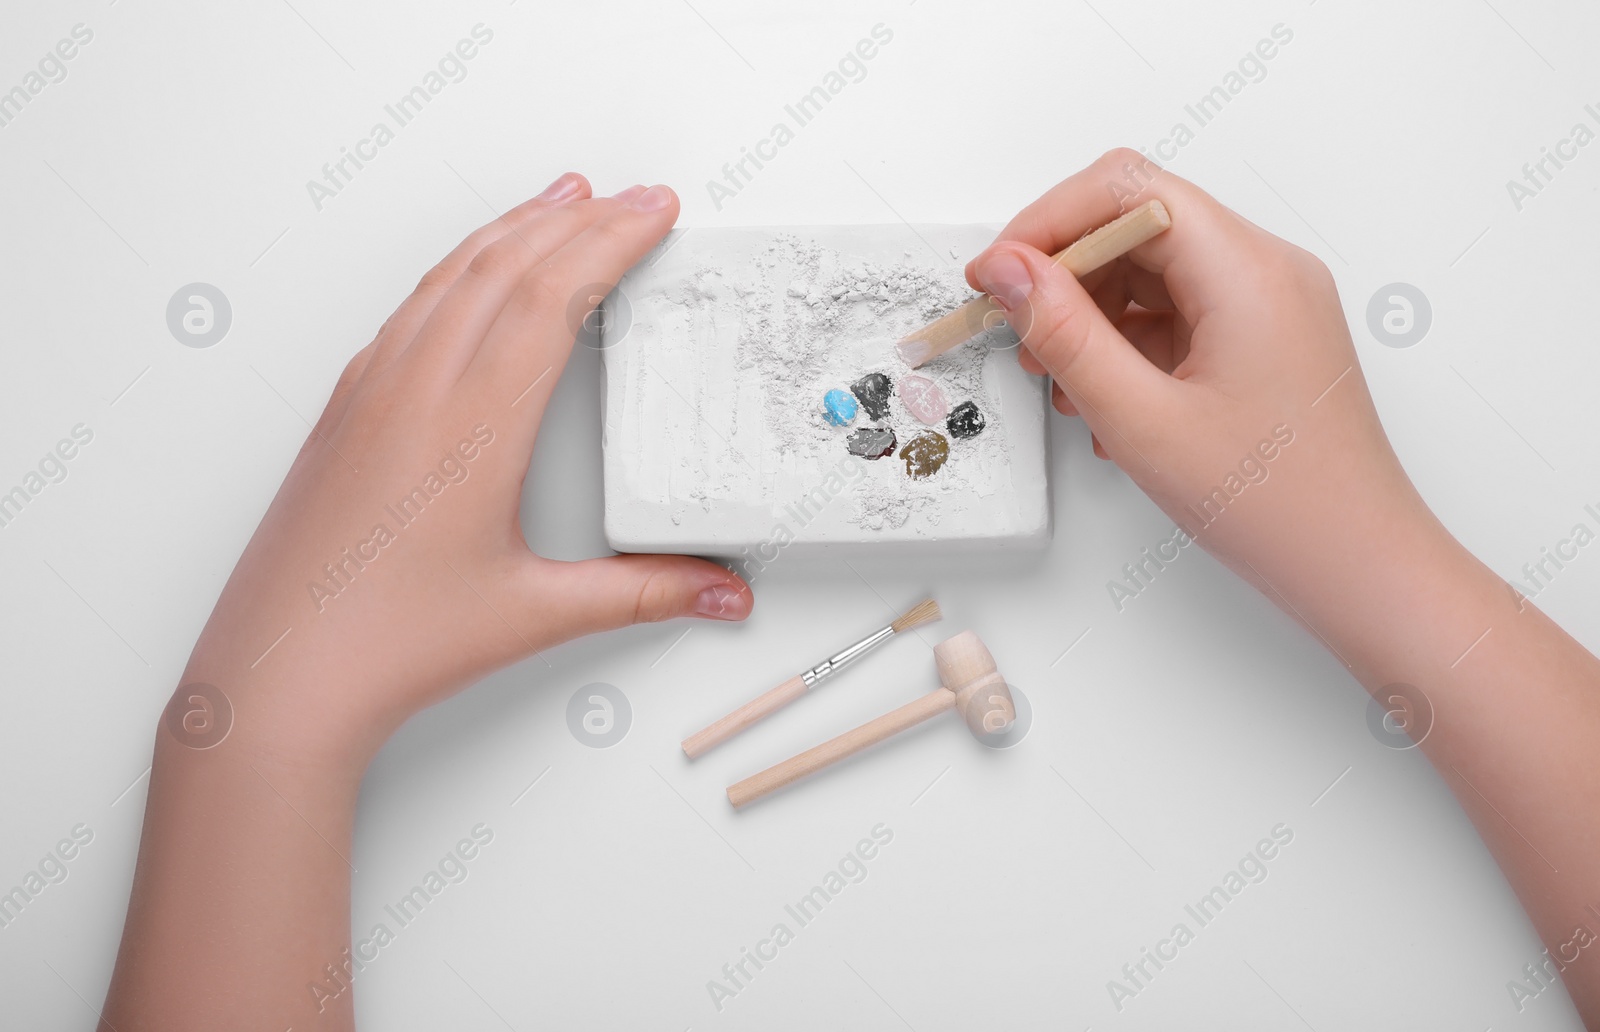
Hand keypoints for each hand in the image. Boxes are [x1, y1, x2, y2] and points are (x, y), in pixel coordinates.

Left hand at [178, 174, 751, 766]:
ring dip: (512, 228)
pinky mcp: (346, 409)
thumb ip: (643, 593)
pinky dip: (458, 267)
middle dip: (576, 218)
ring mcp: (373, 392)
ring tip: (558, 198)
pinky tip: (470, 273)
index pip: (553, 297)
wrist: (281, 673)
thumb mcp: (536, 614)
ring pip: (451, 274)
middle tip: (629, 195)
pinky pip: (410, 308)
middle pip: (505, 266)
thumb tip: (718, 587)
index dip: (611, 241)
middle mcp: (417, 391)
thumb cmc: (386, 643)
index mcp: (472, 427)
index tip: (653, 209)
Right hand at [966, 150, 1449, 602]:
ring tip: (1061, 381)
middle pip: (1137, 225)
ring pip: (1152, 271)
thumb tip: (1008, 270)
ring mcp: (1267, 305)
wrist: (1359, 566)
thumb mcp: (1142, 422)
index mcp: (1247, 271)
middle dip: (1064, 273)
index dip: (1047, 223)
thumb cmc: (1278, 505)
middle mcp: (1264, 270)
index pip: (1127, 190)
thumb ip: (1065, 335)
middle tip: (1017, 334)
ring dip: (1091, 315)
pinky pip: (1176, 313)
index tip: (996, 277)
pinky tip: (1104, 402)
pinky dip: (1126, 344)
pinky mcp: (1261, 340)